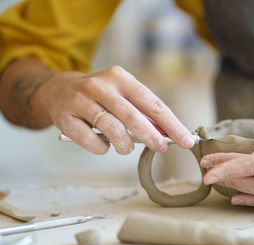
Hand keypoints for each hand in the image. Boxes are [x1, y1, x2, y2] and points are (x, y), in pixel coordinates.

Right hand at [38, 65, 194, 153]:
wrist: (57, 90)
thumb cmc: (100, 97)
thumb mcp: (122, 95)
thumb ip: (142, 112)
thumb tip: (167, 135)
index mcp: (120, 77)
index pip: (152, 103)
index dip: (171, 124)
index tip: (186, 140)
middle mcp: (100, 85)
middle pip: (133, 116)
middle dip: (152, 136)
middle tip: (161, 148)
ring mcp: (80, 100)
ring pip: (111, 129)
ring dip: (124, 145)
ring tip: (125, 148)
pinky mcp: (64, 116)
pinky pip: (90, 140)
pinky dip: (101, 148)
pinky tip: (104, 145)